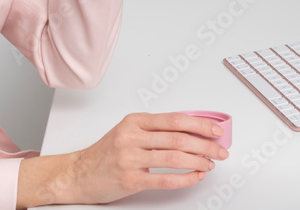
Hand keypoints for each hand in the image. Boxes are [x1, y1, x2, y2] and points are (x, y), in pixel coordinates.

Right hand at [60, 112, 229, 204]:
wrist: (78, 173)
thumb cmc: (105, 153)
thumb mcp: (127, 132)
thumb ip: (154, 130)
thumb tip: (190, 131)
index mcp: (134, 121)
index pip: (174, 119)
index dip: (200, 124)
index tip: (216, 130)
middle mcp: (132, 137)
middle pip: (178, 138)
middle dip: (205, 144)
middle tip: (220, 150)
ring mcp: (130, 158)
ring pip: (175, 157)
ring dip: (199, 161)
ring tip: (210, 163)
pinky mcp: (130, 179)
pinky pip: (166, 179)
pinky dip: (186, 178)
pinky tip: (196, 176)